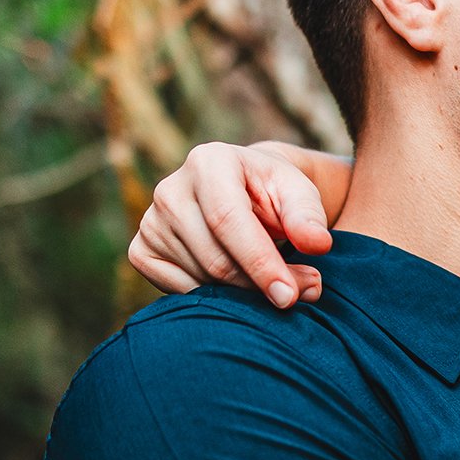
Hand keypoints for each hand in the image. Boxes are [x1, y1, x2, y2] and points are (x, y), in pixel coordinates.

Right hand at [128, 141, 344, 307]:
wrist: (242, 193)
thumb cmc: (273, 193)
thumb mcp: (298, 194)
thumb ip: (309, 217)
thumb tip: (317, 244)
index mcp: (209, 162)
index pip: (227, 220)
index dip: (259, 262)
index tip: (288, 296)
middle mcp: (171, 189)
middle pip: (214, 258)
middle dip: (259, 286)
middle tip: (299, 294)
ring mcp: (151, 221)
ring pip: (200, 279)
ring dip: (242, 296)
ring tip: (276, 285)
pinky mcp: (142, 250)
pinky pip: (178, 290)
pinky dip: (213, 297)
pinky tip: (235, 282)